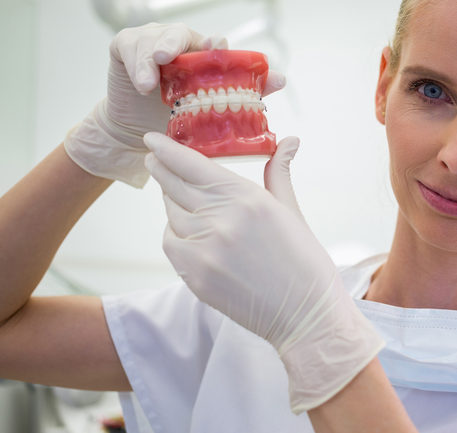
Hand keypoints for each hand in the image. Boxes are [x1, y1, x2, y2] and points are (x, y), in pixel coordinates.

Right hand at [64, 23, 285, 187]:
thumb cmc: (176, 115)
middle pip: (180, 33)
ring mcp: (150, 41)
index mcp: (201, 53)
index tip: (218, 45)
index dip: (215, 43)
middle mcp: (178, 42)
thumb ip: (245, 91)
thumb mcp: (209, 107)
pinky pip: (130, 47)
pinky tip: (140, 83)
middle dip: (174, 42)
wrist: (140, 130)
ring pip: (153, 39)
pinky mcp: (125, 46)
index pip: (211, 42)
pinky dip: (136, 64)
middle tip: (168, 56)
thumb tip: (281, 79)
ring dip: (150, 59)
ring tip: (149, 84)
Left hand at [143, 133, 383, 413]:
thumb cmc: (304, 262)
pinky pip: (171, 243)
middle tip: (154, 159)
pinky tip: (187, 230)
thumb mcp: (292, 211)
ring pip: (171, 215)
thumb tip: (290, 140)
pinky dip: (175, 233)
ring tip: (180, 197)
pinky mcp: (194, 276)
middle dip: (161, 169)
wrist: (304, 316)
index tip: (151, 139)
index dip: (167, 150)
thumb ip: (279, 173)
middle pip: (173, 186)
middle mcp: (221, 220)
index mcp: (247, 199)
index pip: (192, 165)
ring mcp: (204, 250)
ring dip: (172, 202)